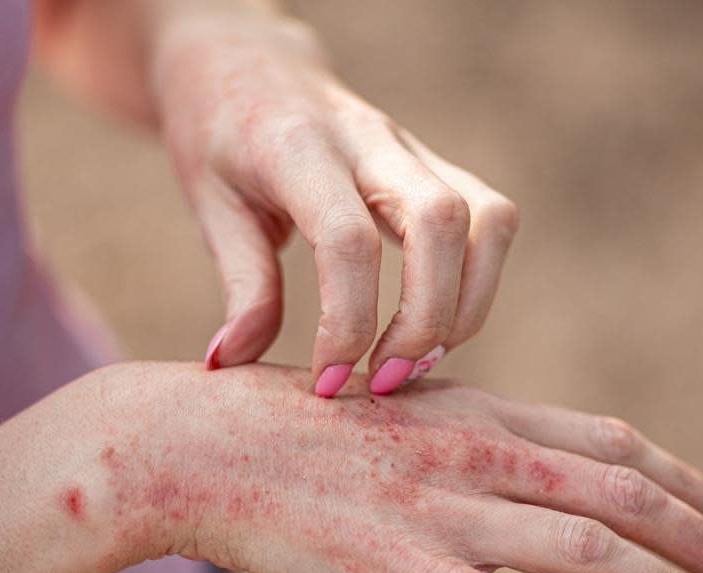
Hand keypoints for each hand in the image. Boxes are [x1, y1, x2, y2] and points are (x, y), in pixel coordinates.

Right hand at [104, 363, 702, 572]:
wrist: (197, 446)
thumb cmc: (288, 429)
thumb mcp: (392, 413)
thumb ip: (458, 435)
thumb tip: (512, 463)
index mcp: (479, 413)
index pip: (613, 445)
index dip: (688, 482)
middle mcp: (479, 454)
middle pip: (628, 496)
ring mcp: (445, 511)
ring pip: (593, 549)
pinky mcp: (404, 570)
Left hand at [150, 11, 518, 395]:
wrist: (249, 60)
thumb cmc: (220, 134)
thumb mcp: (210, 203)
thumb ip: (239, 282)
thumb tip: (231, 362)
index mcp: (297, 147)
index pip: (347, 239)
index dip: (347, 323)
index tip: (327, 381)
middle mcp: (369, 139)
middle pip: (441, 222)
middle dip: (426, 320)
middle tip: (384, 382)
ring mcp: (413, 148)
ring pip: (488, 219)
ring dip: (468, 306)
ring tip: (418, 360)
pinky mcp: (439, 165)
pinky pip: (492, 221)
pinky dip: (478, 284)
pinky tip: (434, 323)